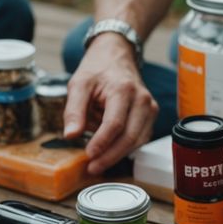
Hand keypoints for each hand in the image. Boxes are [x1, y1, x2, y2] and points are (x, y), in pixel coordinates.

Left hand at [64, 33, 157, 174]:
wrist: (116, 56)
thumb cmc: (97, 70)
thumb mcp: (78, 84)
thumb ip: (73, 110)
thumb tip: (70, 136)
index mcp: (123, 89)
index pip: (115, 124)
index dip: (102, 143)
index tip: (88, 156)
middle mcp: (142, 99)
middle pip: (130, 136)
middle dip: (110, 156)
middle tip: (92, 167)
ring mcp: (150, 108)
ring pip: (138, 141)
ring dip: (118, 155)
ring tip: (98, 163)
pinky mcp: (151, 115)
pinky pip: (141, 138)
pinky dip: (125, 148)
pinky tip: (110, 153)